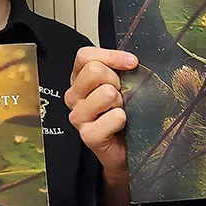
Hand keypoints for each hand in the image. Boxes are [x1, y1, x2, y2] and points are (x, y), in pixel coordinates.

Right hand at [66, 46, 137, 181]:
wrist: (126, 149)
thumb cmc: (124, 115)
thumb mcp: (121, 85)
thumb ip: (119, 69)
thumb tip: (131, 60)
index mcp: (79, 80)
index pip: (85, 56)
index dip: (110, 56)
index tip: (131, 63)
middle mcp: (74, 97)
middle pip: (94, 71)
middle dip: (116, 81)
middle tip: (121, 96)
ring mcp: (78, 117)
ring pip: (105, 92)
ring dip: (121, 102)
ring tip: (120, 112)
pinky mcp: (88, 135)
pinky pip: (114, 117)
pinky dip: (123, 120)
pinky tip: (120, 126)